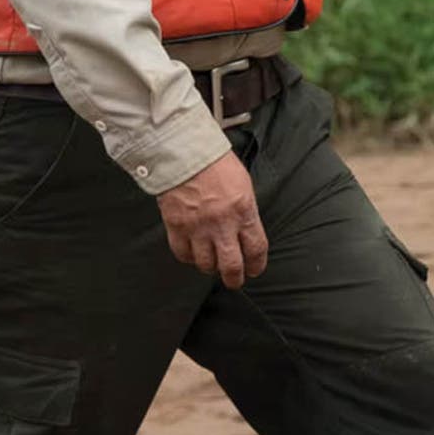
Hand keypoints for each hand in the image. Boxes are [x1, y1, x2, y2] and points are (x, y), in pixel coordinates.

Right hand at [157, 152, 267, 287]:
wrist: (185, 154)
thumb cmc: (216, 164)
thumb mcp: (243, 186)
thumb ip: (245, 212)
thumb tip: (246, 232)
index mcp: (244, 211)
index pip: (256, 248)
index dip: (257, 265)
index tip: (255, 270)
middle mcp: (222, 224)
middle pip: (231, 266)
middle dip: (235, 278)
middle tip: (234, 280)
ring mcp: (198, 228)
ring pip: (206, 264)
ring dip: (210, 267)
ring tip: (212, 263)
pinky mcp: (176, 227)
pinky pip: (183, 254)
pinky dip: (188, 257)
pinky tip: (193, 253)